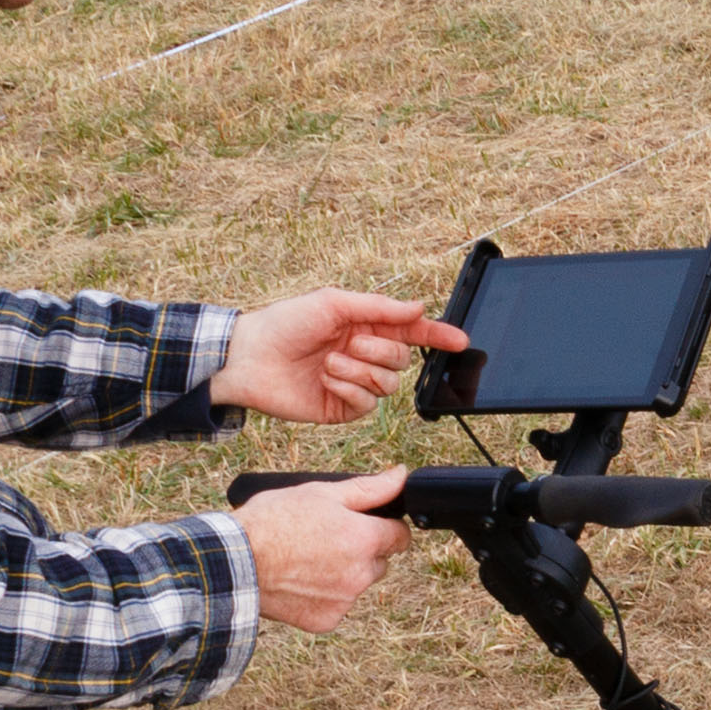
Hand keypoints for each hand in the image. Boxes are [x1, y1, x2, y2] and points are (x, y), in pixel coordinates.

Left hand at [213, 288, 461, 424]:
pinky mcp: (342, 407)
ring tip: (329, 363)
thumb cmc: (284, 323)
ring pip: (389, 385)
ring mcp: (354, 382)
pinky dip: (349, 388)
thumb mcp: (333, 302)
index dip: (438, 336)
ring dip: (360, 371)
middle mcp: (364, 354)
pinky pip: (368, 404)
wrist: (249, 359)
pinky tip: (326, 379)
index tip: (461, 341)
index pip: (412, 331)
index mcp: (364, 325)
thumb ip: (380, 307)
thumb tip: (418, 307)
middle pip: (403, 359)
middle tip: (353, 343)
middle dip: (381, 351)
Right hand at [238, 467, 410, 633]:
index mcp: (365, 540)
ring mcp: (345, 601)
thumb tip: (400, 476)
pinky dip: (323, 597)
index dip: (384, 528)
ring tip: (306, 560)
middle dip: (361, 552)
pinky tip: (299, 582)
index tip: (366, 526)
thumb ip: (369, 488)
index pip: (400, 537)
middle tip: (325, 540)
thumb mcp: (321, 493)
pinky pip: (336, 606)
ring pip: (357, 584)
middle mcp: (362, 574)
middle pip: (379, 562)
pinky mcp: (326, 620)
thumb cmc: (273, 522)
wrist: (235, 562)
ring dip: (343, 575)